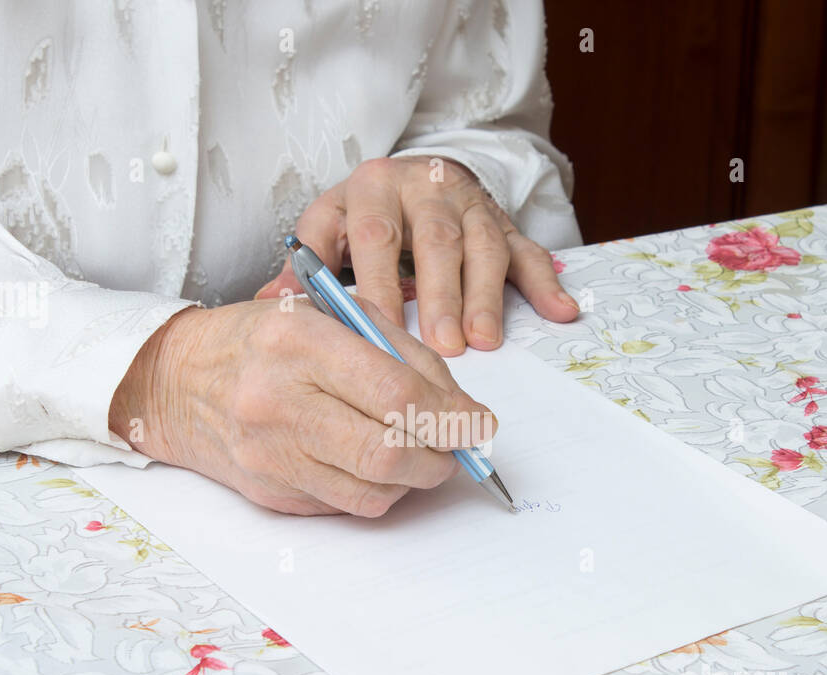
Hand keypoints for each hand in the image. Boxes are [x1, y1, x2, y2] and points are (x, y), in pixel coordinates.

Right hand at [109, 299, 496, 515]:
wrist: (177, 382)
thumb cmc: (261, 341)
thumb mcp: (329, 315)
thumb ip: (400, 352)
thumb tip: (460, 409)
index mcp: (300, 343)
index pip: (396, 393)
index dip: (451, 416)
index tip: (478, 423)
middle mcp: (279, 401)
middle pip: (389, 453)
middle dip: (441, 458)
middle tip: (456, 449)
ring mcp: (272, 455)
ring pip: (374, 491)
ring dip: (414, 480)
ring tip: (419, 454)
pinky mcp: (270, 494)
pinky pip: (347, 505)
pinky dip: (377, 489)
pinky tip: (375, 463)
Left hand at [255, 156, 579, 355]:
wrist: (411, 176)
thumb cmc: (364, 216)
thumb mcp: (327, 228)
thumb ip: (305, 265)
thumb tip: (268, 303)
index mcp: (374, 187)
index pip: (374, 233)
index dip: (377, 280)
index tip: (376, 326)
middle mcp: (426, 187)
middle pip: (436, 240)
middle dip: (441, 294)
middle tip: (443, 346)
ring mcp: (471, 205)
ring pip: (484, 246)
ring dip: (486, 295)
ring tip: (485, 342)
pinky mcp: (505, 223)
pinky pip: (528, 251)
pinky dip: (545, 282)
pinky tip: (559, 311)